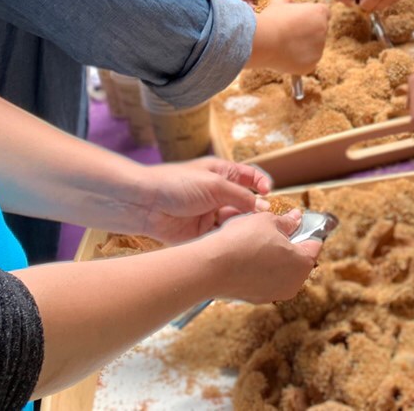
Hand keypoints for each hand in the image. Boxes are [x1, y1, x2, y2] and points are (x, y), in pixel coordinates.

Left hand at [130, 158, 273, 242]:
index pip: (250, 176)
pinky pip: (222, 236)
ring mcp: (210, 213)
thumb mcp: (215, 184)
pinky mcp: (202, 233)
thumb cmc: (177, 183)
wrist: (145, 204)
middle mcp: (219, 193)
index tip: (269, 194)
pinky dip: (230, 238)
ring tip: (250, 231)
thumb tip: (263, 206)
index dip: (262, 184)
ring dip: (244, 225)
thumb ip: (241, 195)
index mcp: (222, 173)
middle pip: (246, 202)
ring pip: (236, 221)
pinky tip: (235, 241)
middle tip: (265, 220)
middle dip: (256, 210)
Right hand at [209, 209, 320, 303]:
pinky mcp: (259, 298)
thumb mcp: (268, 221)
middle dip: (288, 244)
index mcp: (303, 263)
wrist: (212, 268)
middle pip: (299, 258)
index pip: (315, 243)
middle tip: (271, 231)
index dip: (305, 229)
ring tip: (255, 243)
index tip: (294, 222)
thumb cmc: (242, 242)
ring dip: (274, 257)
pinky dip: (261, 269)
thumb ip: (287, 221)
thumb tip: (296, 218)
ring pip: (282, 270)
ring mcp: (276, 294)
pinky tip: (247, 258)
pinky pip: (266, 279)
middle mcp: (294, 283)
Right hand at [249, 0, 329, 72]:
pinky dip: (300, 60)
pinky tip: (286, 55)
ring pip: (315, 47)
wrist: (264, 41)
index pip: (324, 13)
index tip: (302, 19)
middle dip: (310, 31)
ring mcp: (319, 49)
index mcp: (319, 13)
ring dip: (305, 46)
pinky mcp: (312, 64)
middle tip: (291, 33)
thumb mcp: (278, 2)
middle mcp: (323, 30)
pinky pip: (308, 61)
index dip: (312, 16)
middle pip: (320, 30)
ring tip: (286, 45)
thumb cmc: (271, 19)